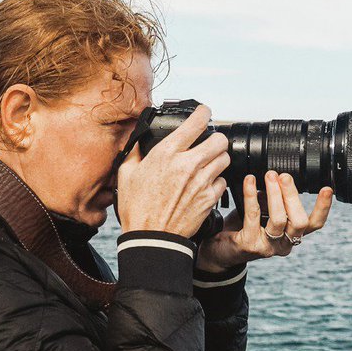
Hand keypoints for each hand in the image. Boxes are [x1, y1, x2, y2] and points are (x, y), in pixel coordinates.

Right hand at [116, 104, 229, 237]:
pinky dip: (216, 181)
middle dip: (216, 138)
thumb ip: (137, 152)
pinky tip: (205, 184)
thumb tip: (140, 139)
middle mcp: (188, 164)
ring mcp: (202, 182)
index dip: (203, 112)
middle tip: (209, 142)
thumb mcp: (127, 173)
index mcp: (167, 153)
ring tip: (208, 163)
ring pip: (225, 159)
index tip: (204, 112)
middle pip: (220, 139)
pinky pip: (222, 181)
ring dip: (218, 159)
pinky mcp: (209, 198)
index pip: (196, 122)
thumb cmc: (137, 207)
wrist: (151, 238)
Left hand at [195, 170, 333, 272]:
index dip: (323, 207)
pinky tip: (250, 181)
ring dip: (275, 194)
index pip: (315, 224)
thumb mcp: (263, 211)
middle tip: (284, 176)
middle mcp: (284, 243)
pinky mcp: (250, 245)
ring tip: (269, 176)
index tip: (327, 188)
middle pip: (299, 221)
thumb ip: (273, 198)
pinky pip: (253, 215)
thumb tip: (277, 176)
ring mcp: (268, 247)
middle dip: (293, 196)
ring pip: (280, 219)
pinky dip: (252, 195)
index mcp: (292, 235)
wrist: (218, 249)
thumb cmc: (242, 228)